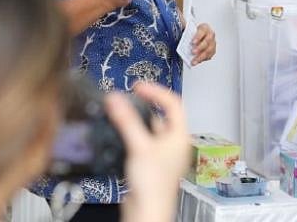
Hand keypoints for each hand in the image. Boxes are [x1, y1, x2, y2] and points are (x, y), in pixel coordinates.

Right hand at [105, 83, 190, 221]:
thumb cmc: (153, 185)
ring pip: (150, 130)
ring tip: (120, 114)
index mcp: (180, 135)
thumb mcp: (139, 146)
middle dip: (144, 105)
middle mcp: (174, 144)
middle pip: (161, 116)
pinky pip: (142, 142)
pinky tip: (120, 135)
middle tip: (128, 98)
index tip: (139, 87)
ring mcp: (163, 154)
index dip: (156, 91)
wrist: (146, 212)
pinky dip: (132, 135)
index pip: (173, 103)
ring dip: (136, 120)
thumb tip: (116, 99)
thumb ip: (127, 120)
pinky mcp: (151, 164)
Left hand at [190, 23, 215, 65]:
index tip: (192, 42)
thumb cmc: (193, 33)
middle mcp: (210, 34)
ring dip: (201, 56)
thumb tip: (184, 39)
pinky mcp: (213, 50)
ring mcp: (213, 42)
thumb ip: (187, 34)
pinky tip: (197, 61)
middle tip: (193, 52)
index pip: (202, 31)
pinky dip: (203, 59)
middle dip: (200, 48)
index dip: (198, 37)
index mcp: (204, 27)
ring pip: (209, 50)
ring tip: (194, 61)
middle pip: (207, 41)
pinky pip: (209, 55)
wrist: (197, 36)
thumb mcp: (189, 30)